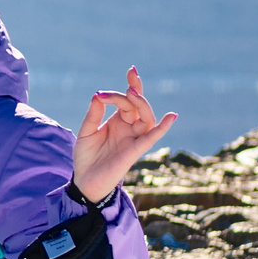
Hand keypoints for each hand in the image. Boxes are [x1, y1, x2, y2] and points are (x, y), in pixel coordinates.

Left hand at [72, 66, 175, 203]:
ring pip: (146, 118)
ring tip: (132, 92)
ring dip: (141, 104)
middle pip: (138, 106)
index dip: (124, 89)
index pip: (125, 101)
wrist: (85, 180)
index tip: (115, 82)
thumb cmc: (86, 157)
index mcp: (117, 121)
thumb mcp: (86, 132)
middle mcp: (128, 128)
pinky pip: (152, 138)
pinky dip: (162, 128)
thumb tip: (98, 96)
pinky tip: (172, 117)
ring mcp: (133, 138)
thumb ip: (93, 115)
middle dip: (136, 90)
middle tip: (130, 78)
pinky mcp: (135, 150)